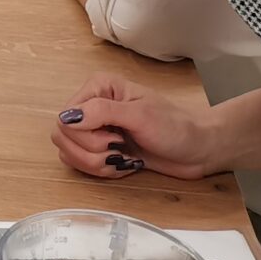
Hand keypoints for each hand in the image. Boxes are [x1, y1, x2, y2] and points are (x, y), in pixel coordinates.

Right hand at [51, 76, 224, 181]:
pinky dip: (101, 171)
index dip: (86, 136)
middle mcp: (91, 105)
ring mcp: (95, 128)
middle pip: (63, 137)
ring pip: (69, 152)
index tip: (116, 138)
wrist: (197, 149)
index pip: (65, 118)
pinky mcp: (101, 148)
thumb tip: (67, 117)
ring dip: (96, 164)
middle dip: (91, 153)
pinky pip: (81, 164)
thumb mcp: (140, 116)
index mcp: (97, 88)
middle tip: (120, 149)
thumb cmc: (176, 127)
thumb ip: (102, 112)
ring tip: (123, 159)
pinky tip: (123, 165)